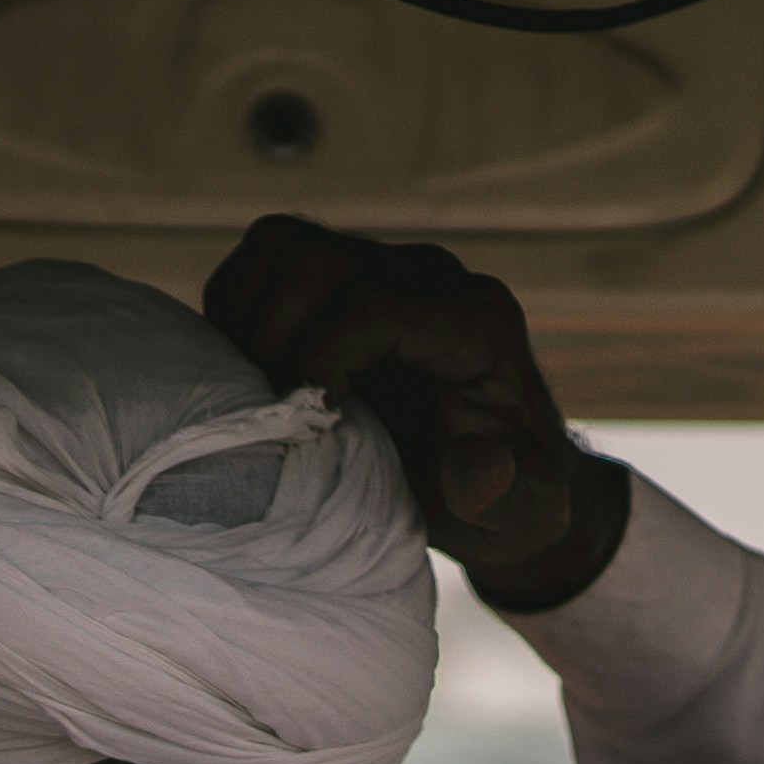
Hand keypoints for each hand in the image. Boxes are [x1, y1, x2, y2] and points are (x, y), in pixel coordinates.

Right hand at [202, 215, 632, 610]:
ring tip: (261, 390)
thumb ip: (515, 499)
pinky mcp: (340, 274)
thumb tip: (480, 465)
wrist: (493, 475)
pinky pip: (263, 261)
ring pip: (281, 247)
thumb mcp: (525, 517)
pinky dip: (237, 313)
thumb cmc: (505, 498)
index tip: (315, 422)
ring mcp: (380, 264)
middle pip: (315, 261)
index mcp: (477, 321)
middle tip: (281, 411)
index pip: (374, 306)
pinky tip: (258, 376)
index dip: (321, 360)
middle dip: (275, 340)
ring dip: (247, 320)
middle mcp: (429, 275)